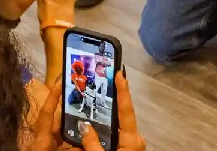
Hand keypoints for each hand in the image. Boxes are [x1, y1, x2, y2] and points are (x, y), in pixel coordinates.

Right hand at [25, 74, 147, 150]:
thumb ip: (92, 145)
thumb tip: (85, 127)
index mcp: (131, 141)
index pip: (126, 111)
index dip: (123, 91)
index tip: (119, 73)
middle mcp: (132, 141)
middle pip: (120, 116)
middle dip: (111, 100)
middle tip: (102, 81)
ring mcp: (128, 146)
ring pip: (115, 127)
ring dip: (104, 115)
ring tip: (91, 98)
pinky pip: (112, 136)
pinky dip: (102, 129)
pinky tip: (88, 124)